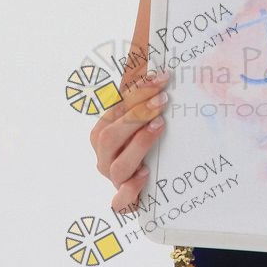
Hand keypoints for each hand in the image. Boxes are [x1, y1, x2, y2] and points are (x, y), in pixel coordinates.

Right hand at [90, 69, 170, 214]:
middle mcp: (104, 156)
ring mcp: (113, 179)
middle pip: (110, 135)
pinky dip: (130, 189)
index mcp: (104, 132)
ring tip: (160, 126)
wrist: (150, 187)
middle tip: (162, 100)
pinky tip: (145, 174)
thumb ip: (147, 98)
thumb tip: (159, 64)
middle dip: (136, 115)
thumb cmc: (147, 145)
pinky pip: (120, 201)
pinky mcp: (124, 202)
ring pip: (117, 165)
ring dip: (139, 143)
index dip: (138, 92)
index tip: (161, 78)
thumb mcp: (146, 120)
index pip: (117, 108)